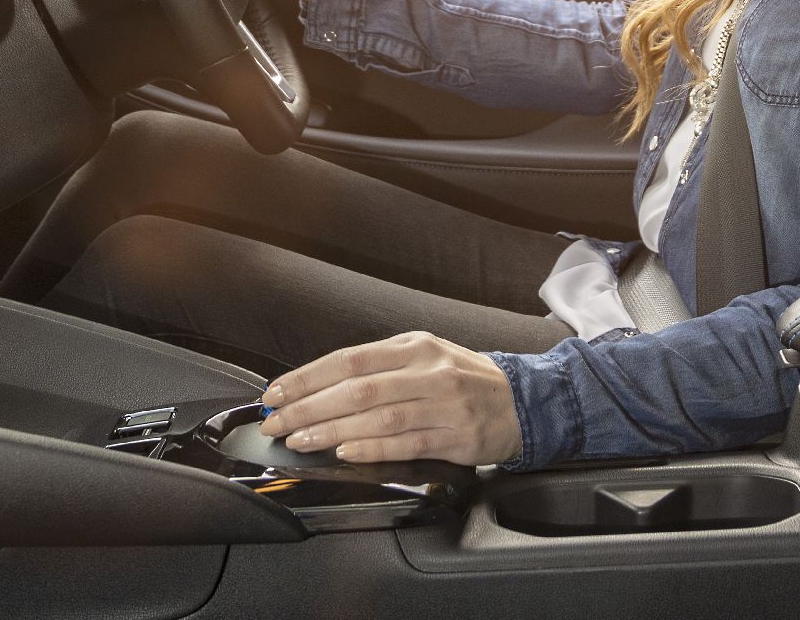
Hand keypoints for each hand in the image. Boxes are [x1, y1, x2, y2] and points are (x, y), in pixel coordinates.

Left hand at [256, 331, 522, 466]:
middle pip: (357, 388)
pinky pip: (407, 444)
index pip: (349, 359)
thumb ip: (380, 367)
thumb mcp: (425, 355)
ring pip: (377, 417)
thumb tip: (321, 386)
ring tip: (300, 440)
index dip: (307, 376)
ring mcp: (443, 405)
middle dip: (308, 406)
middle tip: (277, 422)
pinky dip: (371, 449)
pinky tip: (345, 453)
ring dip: (332, 430)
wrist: (523, 401)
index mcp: (414, 346)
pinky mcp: (456, 438)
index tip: (276, 392)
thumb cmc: (464, 380)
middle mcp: (427, 371)